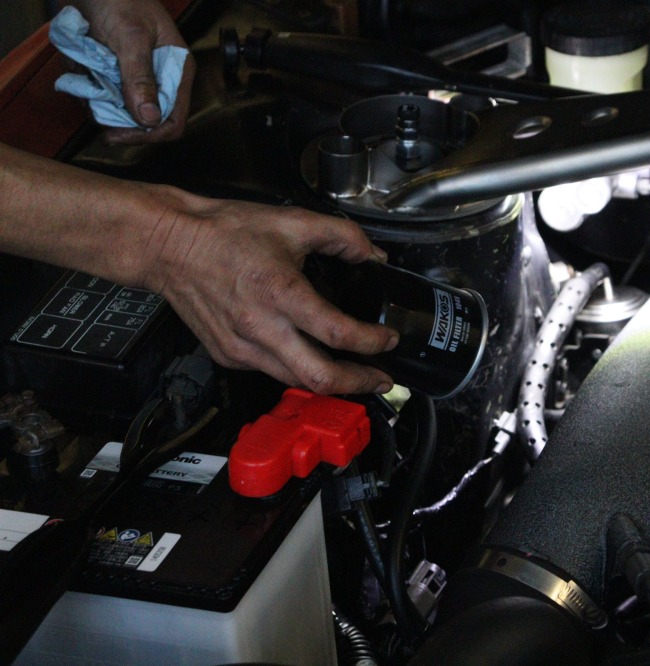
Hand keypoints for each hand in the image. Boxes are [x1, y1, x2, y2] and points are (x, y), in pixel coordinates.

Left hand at [71, 0, 194, 142]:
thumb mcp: (131, 36)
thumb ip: (140, 77)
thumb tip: (150, 119)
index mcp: (177, 72)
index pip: (173, 121)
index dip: (148, 133)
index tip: (118, 133)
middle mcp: (161, 80)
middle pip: (146, 122)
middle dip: (118, 119)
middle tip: (94, 110)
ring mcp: (139, 79)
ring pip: (121, 111)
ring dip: (98, 102)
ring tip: (84, 80)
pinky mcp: (119, 74)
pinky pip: (104, 95)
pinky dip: (88, 88)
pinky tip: (80, 69)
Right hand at [139, 186, 398, 393]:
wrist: (169, 246)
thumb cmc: (222, 234)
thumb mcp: (292, 222)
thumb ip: (342, 236)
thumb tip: (373, 255)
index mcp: (280, 293)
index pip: (338, 333)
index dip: (372, 342)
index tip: (388, 338)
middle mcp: (261, 327)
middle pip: (319, 378)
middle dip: (358, 383)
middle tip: (381, 379)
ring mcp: (241, 347)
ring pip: (296, 381)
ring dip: (330, 382)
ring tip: (353, 374)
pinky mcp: (228, 355)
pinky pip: (271, 371)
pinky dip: (296, 369)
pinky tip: (309, 357)